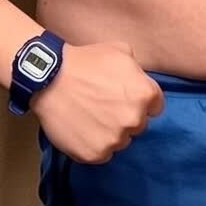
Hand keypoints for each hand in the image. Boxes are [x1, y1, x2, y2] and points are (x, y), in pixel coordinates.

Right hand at [32, 40, 164, 162]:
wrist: (50, 78)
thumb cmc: (85, 60)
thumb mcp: (120, 51)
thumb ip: (137, 70)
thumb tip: (138, 80)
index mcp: (145, 95)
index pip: (155, 107)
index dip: (139, 101)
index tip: (124, 98)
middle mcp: (134, 120)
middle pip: (138, 125)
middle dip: (125, 117)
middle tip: (104, 106)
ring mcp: (115, 139)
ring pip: (120, 141)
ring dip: (110, 133)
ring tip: (90, 117)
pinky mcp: (95, 154)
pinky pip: (101, 154)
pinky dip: (94, 144)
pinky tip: (81, 129)